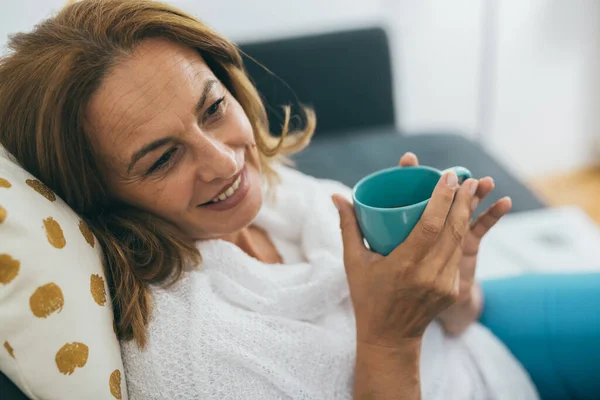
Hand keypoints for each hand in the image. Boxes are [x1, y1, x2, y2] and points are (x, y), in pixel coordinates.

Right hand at [332, 168, 478, 347]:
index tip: (449, 177)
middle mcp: (428, 275)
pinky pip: (459, 256)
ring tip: (471, 192)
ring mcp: (444, 285)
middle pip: (453, 230)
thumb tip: (337, 196)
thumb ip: (348, 227)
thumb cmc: (368, 297)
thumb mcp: (354, 263)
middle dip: (463, 201)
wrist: (390, 338)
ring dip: (467, 215)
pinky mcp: (453, 290)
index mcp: (404, 266)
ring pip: (460, 242)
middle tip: (468, 178)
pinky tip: (462, 218)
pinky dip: (461, 234)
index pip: (430, 226)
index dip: (443, 199)